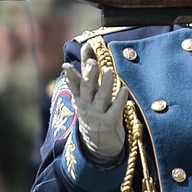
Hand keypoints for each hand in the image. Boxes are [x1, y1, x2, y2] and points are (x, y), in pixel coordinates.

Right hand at [61, 43, 129, 164]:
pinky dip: (119, 100)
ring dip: (105, 84)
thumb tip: (86, 46)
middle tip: (93, 64)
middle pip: (86, 89)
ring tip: (110, 71)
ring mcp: (97, 114)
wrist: (98, 144)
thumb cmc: (95, 111)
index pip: (74, 83)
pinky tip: (124, 90)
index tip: (66, 65)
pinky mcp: (109, 122)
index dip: (71, 74)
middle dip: (89, 76)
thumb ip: (87, 71)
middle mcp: (86, 105)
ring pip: (101, 97)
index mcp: (80, 98)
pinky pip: (114, 110)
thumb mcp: (88, 93)